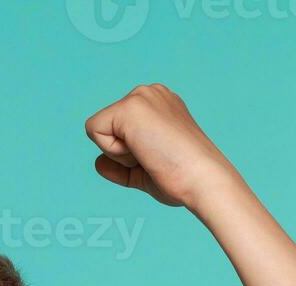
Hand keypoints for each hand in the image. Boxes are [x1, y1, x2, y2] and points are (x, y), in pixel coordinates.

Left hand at [85, 84, 239, 209]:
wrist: (202, 180)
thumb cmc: (182, 179)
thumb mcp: (145, 171)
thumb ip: (121, 166)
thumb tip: (98, 163)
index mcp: (158, 105)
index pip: (119, 131)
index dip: (128, 155)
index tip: (157, 158)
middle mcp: (150, 94)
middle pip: (107, 129)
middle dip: (122, 153)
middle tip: (155, 158)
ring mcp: (141, 96)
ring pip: (100, 129)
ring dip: (119, 153)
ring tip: (151, 154)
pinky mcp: (129, 106)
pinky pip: (93, 131)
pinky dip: (113, 151)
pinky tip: (143, 150)